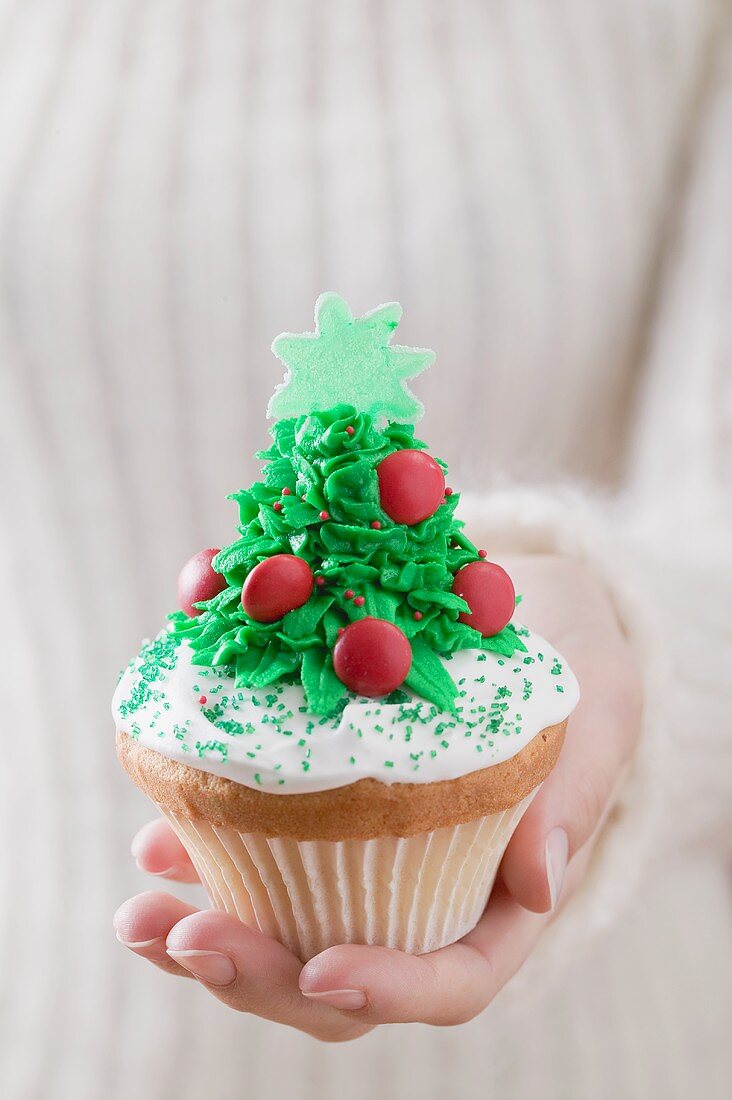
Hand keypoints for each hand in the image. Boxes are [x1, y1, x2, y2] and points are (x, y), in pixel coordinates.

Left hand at [114, 554, 641, 1040]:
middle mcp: (430, 892)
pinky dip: (203, 855)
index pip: (452, 976)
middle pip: (345, 971)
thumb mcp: (603, 709)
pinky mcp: (327, 811)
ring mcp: (371, 858)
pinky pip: (260, 854)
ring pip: (288, 927)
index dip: (387, 988)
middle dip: (259, 973)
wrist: (533, 603)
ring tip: (138, 910)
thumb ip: (577, 792)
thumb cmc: (581, 656)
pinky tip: (155, 841)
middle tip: (183, 937)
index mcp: (505, 894)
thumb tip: (542, 887)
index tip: (322, 966)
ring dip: (206, 929)